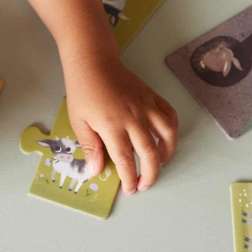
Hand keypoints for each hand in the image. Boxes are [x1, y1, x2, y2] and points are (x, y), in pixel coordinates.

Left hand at [62, 52, 177, 193]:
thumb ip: (90, 147)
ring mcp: (146, 107)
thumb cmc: (83, 91)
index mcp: (112, 126)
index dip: (129, 178)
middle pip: (149, 153)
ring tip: (160, 163)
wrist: (94, 62)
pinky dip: (172, 129)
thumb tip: (96, 171)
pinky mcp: (152, 97)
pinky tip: (166, 138)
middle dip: (149, 174)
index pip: (125, 160)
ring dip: (167, 153)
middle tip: (144, 185)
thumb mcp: (79, 121)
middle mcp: (134, 118)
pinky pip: (170, 115)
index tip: (130, 189)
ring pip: (167, 134)